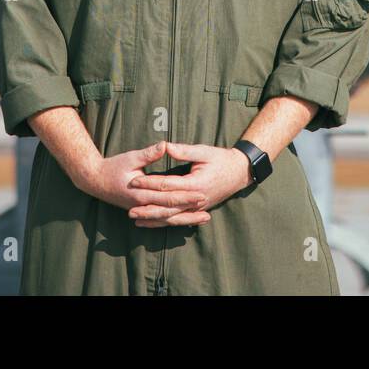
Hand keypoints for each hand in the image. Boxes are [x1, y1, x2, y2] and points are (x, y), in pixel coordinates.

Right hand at [75, 141, 210, 226]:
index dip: (186, 196)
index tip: (201, 193)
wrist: (94, 180)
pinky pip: (160, 220)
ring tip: (203, 219)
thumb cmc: (113, 166)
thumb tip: (164, 145)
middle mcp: (142, 205)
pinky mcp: (141, 211)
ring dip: (185, 220)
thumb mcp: (130, 157)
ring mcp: (141, 210)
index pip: (168, 196)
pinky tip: (185, 221)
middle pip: (171, 211)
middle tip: (207, 208)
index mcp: (141, 192)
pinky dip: (173, 221)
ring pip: (167, 220)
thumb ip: (149, 153)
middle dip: (190, 210)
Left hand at [126, 141, 251, 227]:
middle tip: (129, 208)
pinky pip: (178, 219)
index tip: (133, 181)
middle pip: (167, 205)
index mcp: (196, 183)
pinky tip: (151, 223)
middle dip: (147, 207)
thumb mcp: (204, 151)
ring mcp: (198, 208)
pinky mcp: (198, 211)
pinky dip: (164, 222)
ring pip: (172, 217)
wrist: (239, 173)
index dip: (149, 183)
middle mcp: (196, 199)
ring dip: (153, 219)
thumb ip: (184, 150)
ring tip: (135, 219)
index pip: (167, 185)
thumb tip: (165, 145)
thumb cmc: (221, 159)